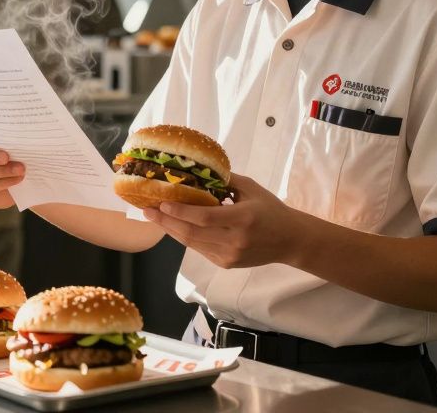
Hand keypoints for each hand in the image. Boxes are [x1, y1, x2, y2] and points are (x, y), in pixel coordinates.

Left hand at [142, 174, 309, 269]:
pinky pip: (199, 249)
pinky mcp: (225, 264)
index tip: (162, 203)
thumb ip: (226, 181)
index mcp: (243, 219)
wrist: (290, 241)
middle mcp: (234, 241)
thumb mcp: (252, 189)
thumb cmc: (271, 210)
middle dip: (166, 221)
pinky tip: (173, 226)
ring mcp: (229, 256)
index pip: (205, 218)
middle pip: (192, 233)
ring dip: (171, 229)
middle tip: (146, 210)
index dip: (181, 212)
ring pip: (192, 243)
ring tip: (154, 217)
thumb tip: (199, 171)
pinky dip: (184, 236)